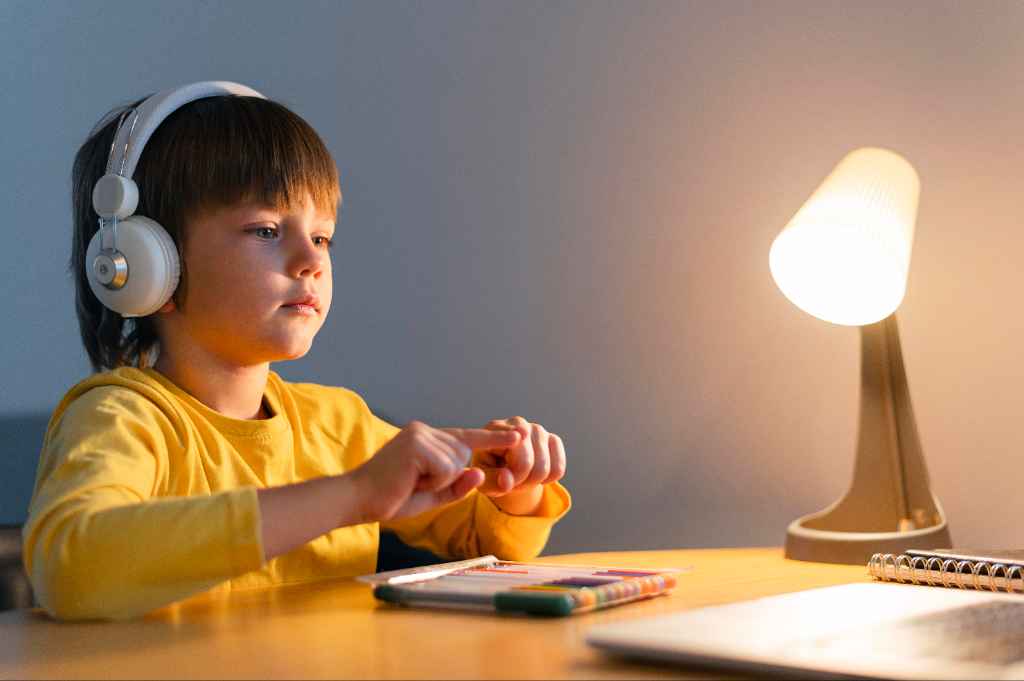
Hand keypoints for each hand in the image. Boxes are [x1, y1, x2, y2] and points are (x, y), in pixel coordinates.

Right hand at [351, 420, 521, 521]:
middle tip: (413, 484)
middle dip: (447, 478)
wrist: (357, 500)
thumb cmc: (390, 498)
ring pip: (456, 463)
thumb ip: (457, 485)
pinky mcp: (417, 444)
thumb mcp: (432, 495)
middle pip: (463, 456)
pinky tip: (410, 480)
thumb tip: (479, 470)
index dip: (494, 439)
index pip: (466, 438)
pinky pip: (446, 468)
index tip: (520, 436)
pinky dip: (433, 481)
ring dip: (437, 481)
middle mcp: (424, 430)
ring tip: (409, 481)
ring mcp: (420, 434)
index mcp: (426, 439)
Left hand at [474, 416, 566, 514]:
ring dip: (532, 482)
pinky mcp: (553, 439)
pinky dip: (548, 479)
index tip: (513, 456)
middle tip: (510, 483)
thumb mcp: (484, 481)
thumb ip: (491, 482)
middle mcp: (517, 423)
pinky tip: (535, 474)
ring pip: (544, 468)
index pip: (508, 447)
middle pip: (526, 462)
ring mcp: (538, 429)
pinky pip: (558, 469)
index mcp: (494, 429)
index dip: (511, 461)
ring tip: (521, 478)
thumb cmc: (490, 472)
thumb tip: (506, 481)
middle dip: (519, 481)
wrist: (507, 467)